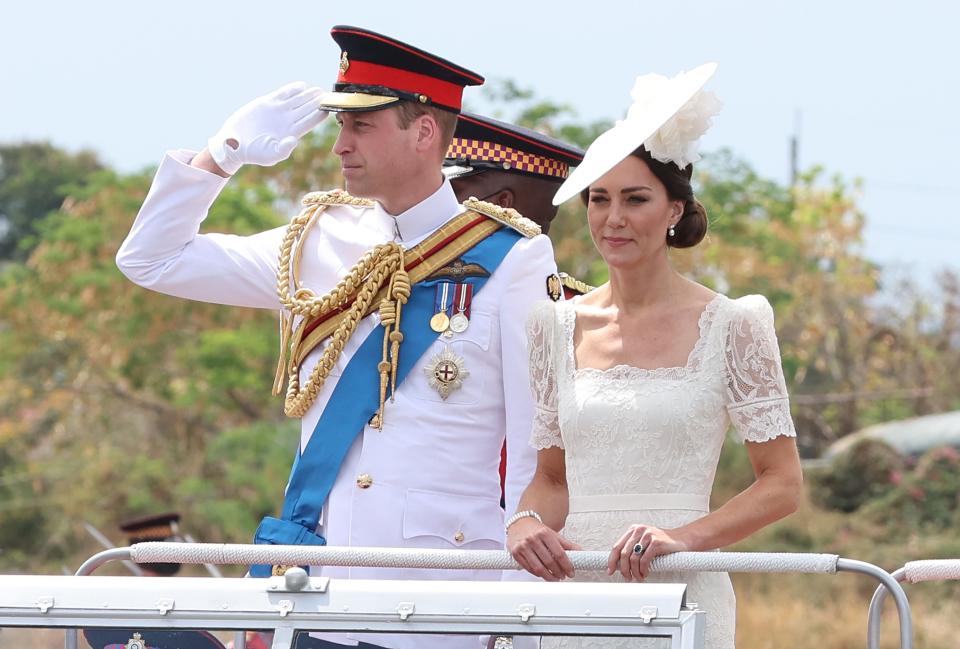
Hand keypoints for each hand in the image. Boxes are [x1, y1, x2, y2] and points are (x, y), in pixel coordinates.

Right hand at [208, 81, 327, 174]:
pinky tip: (301, 85)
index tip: (329, 109)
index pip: (310, 122)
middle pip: (307, 109)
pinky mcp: (267, 103)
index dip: (320, 115)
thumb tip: (294, 140)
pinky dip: (292, 89)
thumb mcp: (270, 155)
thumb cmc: (254, 153)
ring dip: (308, 94)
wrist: (235, 143)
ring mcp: (278, 111)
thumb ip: (283, 149)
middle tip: (328, 95)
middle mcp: (287, 121)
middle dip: (317, 102)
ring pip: (297, 100)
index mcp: (291, 133)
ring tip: (318, 90)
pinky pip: (283, 94)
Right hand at [507, 517, 580, 580]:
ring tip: (555, 578)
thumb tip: (581, 552)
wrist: (520, 524)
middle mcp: (533, 539)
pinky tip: (543, 574)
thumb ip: (567, 544)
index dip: (567, 565)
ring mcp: (523, 546)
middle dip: (558, 572)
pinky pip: (528, 568)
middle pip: (549, 562)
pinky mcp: (515, 553)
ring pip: (538, 568)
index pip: (559, 553)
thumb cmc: (538, 530)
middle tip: (563, 576)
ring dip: (549, 577)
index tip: (571, 572)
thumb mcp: (553, 534)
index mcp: (544, 533)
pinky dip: (537, 574)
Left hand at [608, 524, 687, 581]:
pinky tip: (646, 573)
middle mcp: (639, 530)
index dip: (612, 561)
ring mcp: (648, 535)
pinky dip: (643, 570)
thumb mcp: (644, 542)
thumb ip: (632, 549)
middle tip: (627, 577)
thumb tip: (619, 565)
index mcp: (633, 530)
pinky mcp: (657, 542)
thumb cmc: (662, 543)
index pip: (617, 546)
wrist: (681, 540)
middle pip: (623, 554)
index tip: (610, 571)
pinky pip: (645, 560)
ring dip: (635, 572)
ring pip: (633, 558)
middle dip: (624, 569)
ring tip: (639, 577)